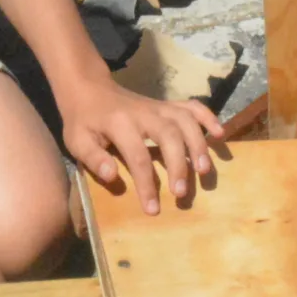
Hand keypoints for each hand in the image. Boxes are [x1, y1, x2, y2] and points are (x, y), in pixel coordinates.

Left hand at [60, 75, 222, 213]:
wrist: (89, 88)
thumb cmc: (83, 120)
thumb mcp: (77, 140)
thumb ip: (94, 158)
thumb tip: (112, 176)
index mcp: (120, 123)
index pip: (138, 156)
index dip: (147, 184)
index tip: (153, 209)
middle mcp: (144, 113)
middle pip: (169, 135)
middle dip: (178, 165)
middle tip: (182, 193)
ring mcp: (158, 107)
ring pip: (185, 121)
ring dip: (198, 145)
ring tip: (204, 170)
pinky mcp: (167, 105)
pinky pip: (192, 107)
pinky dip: (208, 118)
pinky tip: (219, 135)